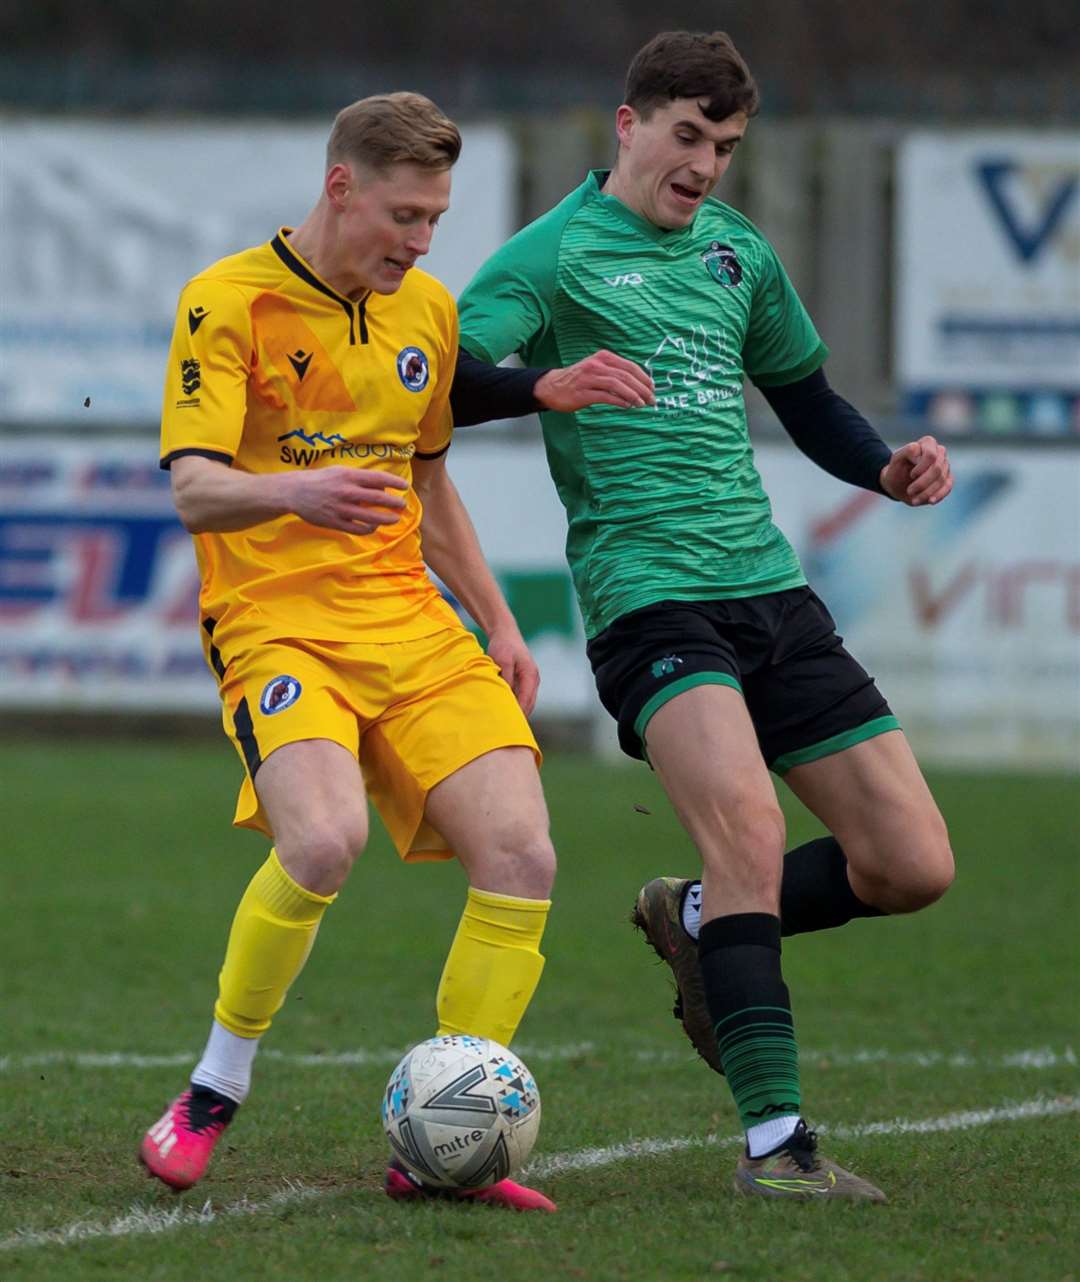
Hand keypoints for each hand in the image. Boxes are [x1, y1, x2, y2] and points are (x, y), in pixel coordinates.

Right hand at [287, 466, 408, 532]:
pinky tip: (374, 526)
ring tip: (394, 518)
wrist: (295, 492)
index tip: (405, 486)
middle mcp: (347, 492)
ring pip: (371, 517)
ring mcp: (342, 509)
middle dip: (395, 503)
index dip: (395, 482)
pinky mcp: (336, 523)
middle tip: (402, 505)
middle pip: (379, 499)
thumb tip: (382, 487)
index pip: (378, 478)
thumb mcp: (340, 472)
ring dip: (387, 519)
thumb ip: (360, 478)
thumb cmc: (321, 480)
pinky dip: (369, 529)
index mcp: (349, 476)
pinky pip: (358, 529)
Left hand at [486, 624, 539, 715]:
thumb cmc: (503, 645)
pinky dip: (515, 705)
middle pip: (529, 704)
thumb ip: (506, 678)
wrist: (505, 633)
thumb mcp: (502, 660)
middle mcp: (533, 680)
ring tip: (505, 724)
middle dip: (519, 716)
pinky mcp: (523, 681)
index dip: (518, 713)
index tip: (509, 724)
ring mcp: (530, 681)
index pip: (526, 700)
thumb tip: (507, 696)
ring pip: (526, 702)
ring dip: (517, 711)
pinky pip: (521, 697)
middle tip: (506, 729)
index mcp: (530, 675)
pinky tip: (504, 711)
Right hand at [535, 350, 654, 412]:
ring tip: (642, 404)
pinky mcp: (583, 393)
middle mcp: (597, 365)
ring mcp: (589, 379)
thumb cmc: (578, 379)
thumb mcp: (598, 369)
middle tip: (651, 399)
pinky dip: (619, 401)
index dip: (644, 378)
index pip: (629, 366)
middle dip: (642, 388)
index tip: (652, 388)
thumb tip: (638, 384)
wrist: (552, 386)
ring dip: (633, 395)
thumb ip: (615, 373)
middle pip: (626, 375)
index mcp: (603, 357)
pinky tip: (628, 406)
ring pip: (617, 385)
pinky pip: (605, 396)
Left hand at [879, 436, 952, 506]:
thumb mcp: (895, 460)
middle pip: (937, 469)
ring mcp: (945, 465)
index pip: (931, 455)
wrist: (897, 484)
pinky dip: (939, 495)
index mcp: (928, 443)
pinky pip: (948, 487)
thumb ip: (905, 451)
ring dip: (927, 492)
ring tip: (914, 500)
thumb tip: (917, 448)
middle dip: (922, 483)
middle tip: (909, 491)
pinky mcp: (947, 479)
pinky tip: (930, 501)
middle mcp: (940, 452)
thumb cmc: (896, 470)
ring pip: (941, 480)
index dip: (921, 468)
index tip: (911, 475)